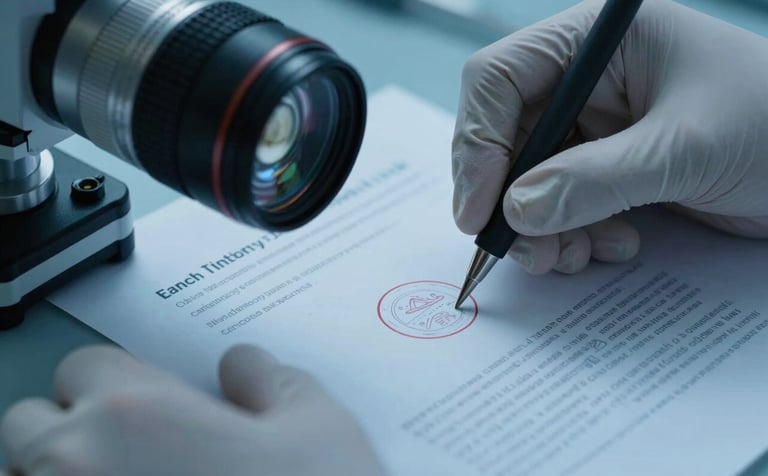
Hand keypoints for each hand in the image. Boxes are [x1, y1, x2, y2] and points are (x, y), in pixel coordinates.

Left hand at [1, 345, 384, 475]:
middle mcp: (76, 467)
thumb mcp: (321, 429)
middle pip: (30, 424)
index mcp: (134, 413)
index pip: (82, 366)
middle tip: (134, 457)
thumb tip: (243, 365)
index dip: (119, 382)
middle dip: (73, 431)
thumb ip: (273, 381)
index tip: (148, 408)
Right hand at [452, 0, 767, 273]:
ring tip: (574, 256)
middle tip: (527, 251)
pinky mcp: (605, 168)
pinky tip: (614, 244)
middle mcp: (585, 81)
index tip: (480, 210)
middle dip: (510, 202)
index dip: (477, 144)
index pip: (499, 81)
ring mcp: (594, 127)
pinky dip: (571, 235)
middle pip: (504, 138)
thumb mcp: (684, 149)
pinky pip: (558, 205)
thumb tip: (516, 211)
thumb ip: (595, 180)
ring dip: (540, 228)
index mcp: (596, 43)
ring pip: (526, 181)